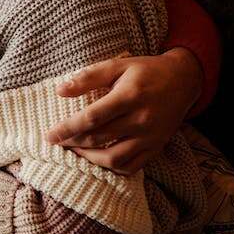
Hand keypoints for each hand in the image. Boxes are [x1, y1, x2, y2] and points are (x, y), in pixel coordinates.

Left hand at [44, 47, 203, 175]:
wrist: (184, 80)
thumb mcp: (119, 65)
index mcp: (130, 96)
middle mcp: (142, 119)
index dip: (68, 128)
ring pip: (114, 159)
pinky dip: (111, 168)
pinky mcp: (157, 147)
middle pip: (99, 139)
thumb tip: (60, 91)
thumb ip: (89, 77)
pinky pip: (131, 167)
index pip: (92, 118)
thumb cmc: (146, 71)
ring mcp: (151, 137)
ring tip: (75, 150)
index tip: (49, 135)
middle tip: (58, 141)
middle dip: (73, 143)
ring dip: (89, 159)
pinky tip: (97, 159)